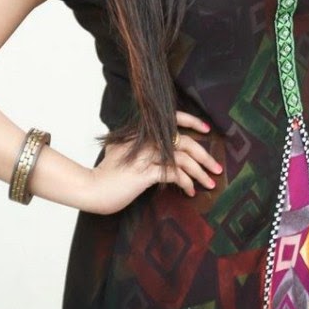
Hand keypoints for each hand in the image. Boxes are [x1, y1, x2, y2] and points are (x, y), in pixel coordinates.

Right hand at [86, 110, 222, 213]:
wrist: (91, 188)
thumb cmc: (109, 173)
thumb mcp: (121, 150)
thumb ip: (138, 143)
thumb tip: (159, 147)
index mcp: (141, 132)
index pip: (171, 118)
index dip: (191, 121)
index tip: (207, 129)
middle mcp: (145, 140)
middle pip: (184, 141)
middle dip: (205, 156)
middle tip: (217, 169)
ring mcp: (145, 155)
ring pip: (183, 158)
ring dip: (200, 172)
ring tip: (209, 184)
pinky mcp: (145, 173)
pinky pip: (174, 174)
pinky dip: (186, 182)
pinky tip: (189, 191)